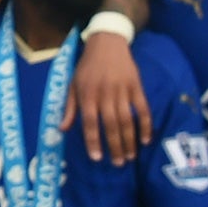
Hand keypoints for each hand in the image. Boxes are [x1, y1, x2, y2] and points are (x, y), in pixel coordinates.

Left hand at [66, 30, 149, 165]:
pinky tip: (146, 139)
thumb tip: (62, 129)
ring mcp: (122, 90)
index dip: (93, 141)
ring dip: (129, 140)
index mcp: (86, 94)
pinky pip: (143, 108)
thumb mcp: (72, 84)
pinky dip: (145, 124)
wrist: (107, 42)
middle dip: (114, 146)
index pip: (89, 122)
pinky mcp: (137, 86)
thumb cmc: (87, 66)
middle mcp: (104, 94)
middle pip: (110, 124)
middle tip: (119, 164)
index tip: (97, 158)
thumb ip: (69, 107)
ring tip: (130, 156)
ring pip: (127, 119)